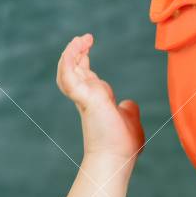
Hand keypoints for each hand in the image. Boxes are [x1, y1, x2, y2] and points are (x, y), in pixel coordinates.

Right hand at [56, 33, 144, 162]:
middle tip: (85, 37)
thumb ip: (128, 110)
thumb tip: (128, 104)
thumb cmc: (122, 146)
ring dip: (71, 53)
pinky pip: (69, 75)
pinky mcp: (84, 97)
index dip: (83, 57)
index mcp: (96, 99)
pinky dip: (69, 59)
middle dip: (76, 51)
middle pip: (74, 68)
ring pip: (67, 70)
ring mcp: (83, 97)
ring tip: (80, 39)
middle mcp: (87, 96)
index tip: (88, 43)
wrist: (117, 158)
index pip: (84, 74)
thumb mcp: (129, 120)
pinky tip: (77, 46)